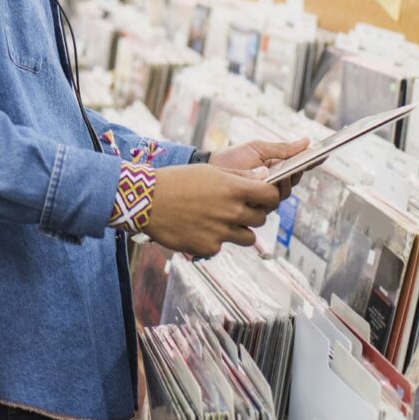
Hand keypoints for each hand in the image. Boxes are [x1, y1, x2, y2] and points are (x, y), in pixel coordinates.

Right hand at [144, 164, 283, 257]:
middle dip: (252, 213)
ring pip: (247, 237)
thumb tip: (264, 175)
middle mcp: (231, 212)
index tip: (263, 197)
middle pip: (261, 219)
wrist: (146, 200)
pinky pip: (222, 246)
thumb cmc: (177, 180)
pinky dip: (214, 239)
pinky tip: (197, 227)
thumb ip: (240, 176)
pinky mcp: (208, 248)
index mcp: (234, 189)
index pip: (272, 196)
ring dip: (238, 230)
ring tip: (218, 219)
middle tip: (234, 207)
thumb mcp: (210, 171)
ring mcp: (221, 232)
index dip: (270, 197)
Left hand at [211, 138, 310, 201]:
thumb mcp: (257, 148)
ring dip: (281, 185)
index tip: (323, 153)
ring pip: (283, 195)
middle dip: (293, 174)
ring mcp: (265, 198)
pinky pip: (267, 205)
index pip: (299, 167)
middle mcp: (273, 185)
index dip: (312, 161)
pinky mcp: (255, 208)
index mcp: (277, 169)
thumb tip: (307, 141)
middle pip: (293, 183)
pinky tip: (266, 186)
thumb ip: (282, 148)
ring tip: (277, 175)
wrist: (209, 170)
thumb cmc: (232, 158)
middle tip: (294, 166)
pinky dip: (268, 195)